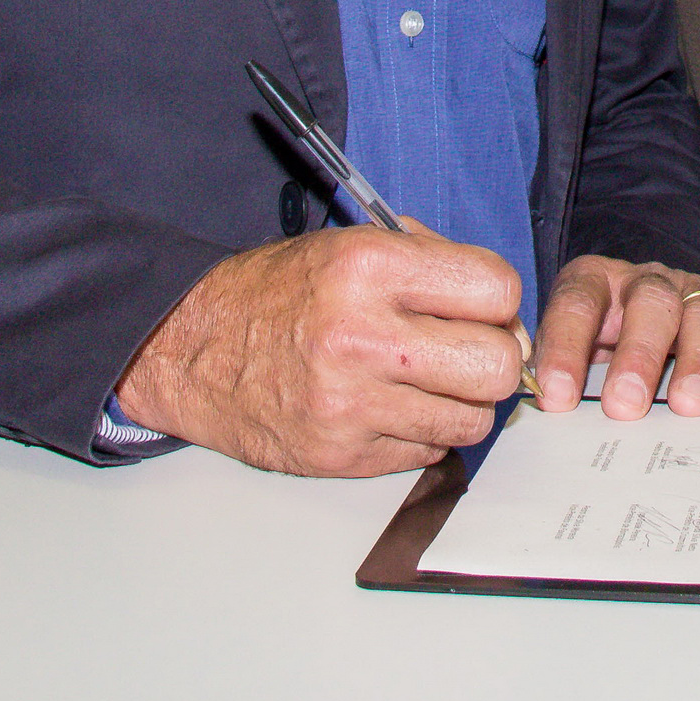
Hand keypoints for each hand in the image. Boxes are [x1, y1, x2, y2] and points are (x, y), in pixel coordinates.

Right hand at [113, 227, 527, 477]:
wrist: (193, 349)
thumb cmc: (280, 294)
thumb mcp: (351, 245)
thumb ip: (432, 266)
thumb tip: (506, 310)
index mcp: (368, 267)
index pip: (496, 290)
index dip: (499, 302)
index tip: (483, 309)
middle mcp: (361, 335)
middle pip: (496, 365)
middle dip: (492, 359)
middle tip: (466, 352)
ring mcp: (350, 403)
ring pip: (473, 420)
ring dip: (461, 403)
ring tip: (426, 382)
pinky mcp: (341, 455)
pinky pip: (429, 452)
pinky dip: (422, 433)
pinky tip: (389, 407)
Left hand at [533, 257, 699, 419]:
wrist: (652, 322)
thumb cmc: (606, 349)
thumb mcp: (576, 355)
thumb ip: (563, 375)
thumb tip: (549, 412)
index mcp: (597, 283)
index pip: (577, 304)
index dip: (565, 347)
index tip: (557, 396)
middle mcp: (649, 282)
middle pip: (649, 303)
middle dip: (637, 355)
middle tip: (625, 404)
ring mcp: (699, 294)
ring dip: (697, 361)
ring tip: (689, 405)